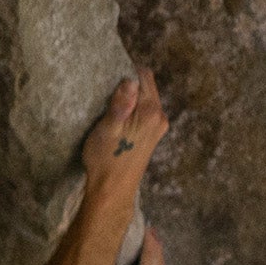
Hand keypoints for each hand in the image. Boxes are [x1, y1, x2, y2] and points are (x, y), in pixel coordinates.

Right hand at [82, 68, 167, 202]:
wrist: (112, 192)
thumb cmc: (105, 160)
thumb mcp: (107, 129)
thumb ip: (120, 104)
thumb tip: (130, 80)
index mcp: (150, 112)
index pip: (143, 76)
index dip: (126, 72)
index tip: (109, 80)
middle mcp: (160, 117)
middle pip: (146, 87)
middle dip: (128, 86)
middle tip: (107, 96)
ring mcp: (158, 128)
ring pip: (145, 99)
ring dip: (129, 99)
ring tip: (111, 109)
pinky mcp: (153, 136)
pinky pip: (144, 112)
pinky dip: (133, 110)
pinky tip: (118, 120)